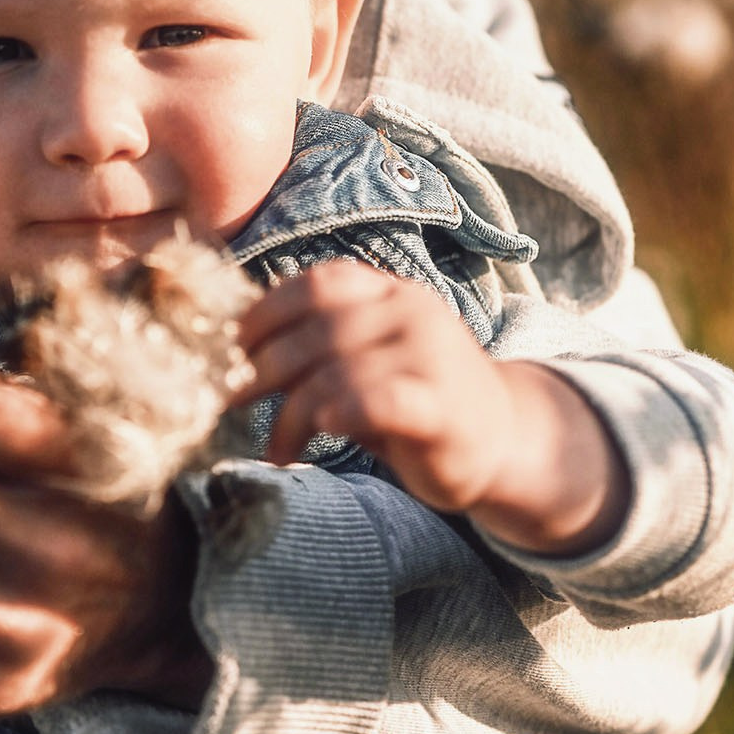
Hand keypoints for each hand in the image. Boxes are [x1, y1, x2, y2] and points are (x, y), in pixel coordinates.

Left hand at [238, 261, 628, 553]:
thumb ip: (319, 347)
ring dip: (291, 415)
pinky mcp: (440, 407)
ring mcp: (429, 355)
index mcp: (389, 292)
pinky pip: (377, 399)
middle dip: (261, 368)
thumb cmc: (420, 401)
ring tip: (277, 449)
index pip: (315, 284)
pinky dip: (339, 411)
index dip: (263, 315)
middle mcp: (410, 312)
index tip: (228, 351)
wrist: (505, 440)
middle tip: (228, 403)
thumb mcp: (369, 360)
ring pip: (335, 371)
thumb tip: (236, 354)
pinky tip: (319, 432)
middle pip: (316, 330)